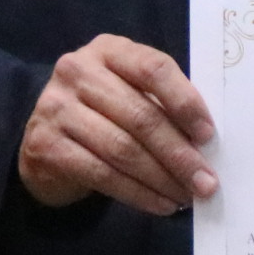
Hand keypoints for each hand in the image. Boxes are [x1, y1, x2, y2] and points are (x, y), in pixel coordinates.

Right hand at [16, 34, 215, 212]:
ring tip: (187, 195)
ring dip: (162, 179)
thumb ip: (161, 102)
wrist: (46, 139)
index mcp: (109, 50)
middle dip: (179, 154)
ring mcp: (57, 107)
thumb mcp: (130, 91)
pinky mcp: (46, 145)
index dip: (185, 102)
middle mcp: (78, 71)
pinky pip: (102, 174)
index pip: (154, 69)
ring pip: (122, 149)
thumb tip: (205, 142)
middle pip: (141, 116)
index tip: (208, 135)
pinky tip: (160, 204)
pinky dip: (137, 193)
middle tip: (206, 181)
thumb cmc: (104, 112)